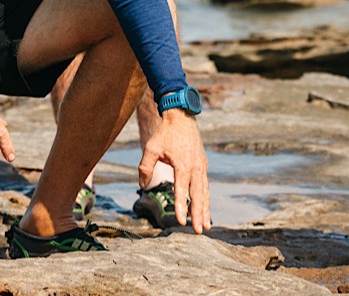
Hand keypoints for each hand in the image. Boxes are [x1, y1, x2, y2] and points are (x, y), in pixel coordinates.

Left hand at [138, 108, 209, 232]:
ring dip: (205, 209)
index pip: (182, 190)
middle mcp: (195, 167)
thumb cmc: (165, 133)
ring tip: (206, 226)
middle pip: (198, 195)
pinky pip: (205, 185)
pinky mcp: (203, 165)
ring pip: (204, 192)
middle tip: (200, 231)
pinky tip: (204, 209)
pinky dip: (205, 198)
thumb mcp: (151, 147)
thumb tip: (142, 185)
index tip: (181, 222)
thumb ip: (145, 167)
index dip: (182, 207)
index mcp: (182, 164)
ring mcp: (201, 166)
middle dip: (199, 214)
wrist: (182, 116)